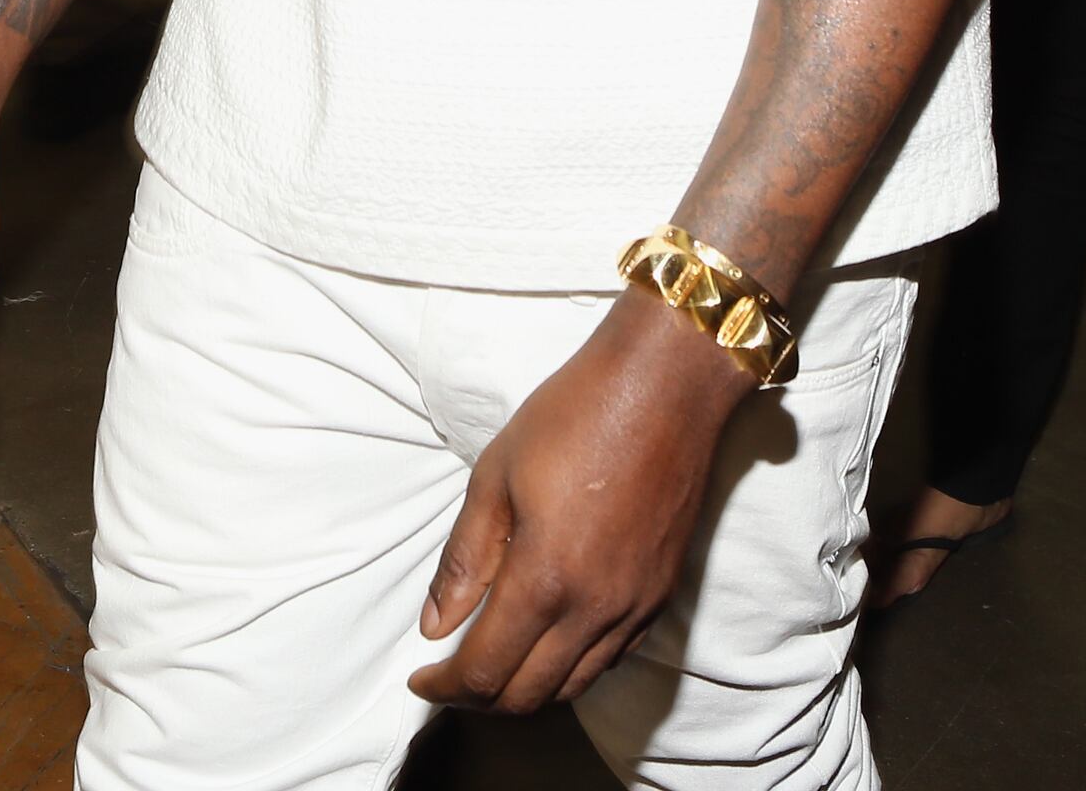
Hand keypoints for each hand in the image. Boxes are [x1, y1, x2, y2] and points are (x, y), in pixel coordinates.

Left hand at [408, 293, 746, 714]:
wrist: (665, 385)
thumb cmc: (574, 416)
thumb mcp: (494, 477)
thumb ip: (464, 560)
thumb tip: (435, 626)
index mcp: (546, 578)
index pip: (486, 671)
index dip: (446, 687)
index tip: (421, 678)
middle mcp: (596, 609)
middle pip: (530, 695)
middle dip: (479, 699)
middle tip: (448, 678)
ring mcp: (636, 607)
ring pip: (574, 686)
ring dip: (526, 691)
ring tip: (491, 666)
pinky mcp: (661, 595)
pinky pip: (610, 659)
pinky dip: (571, 668)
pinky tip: (547, 641)